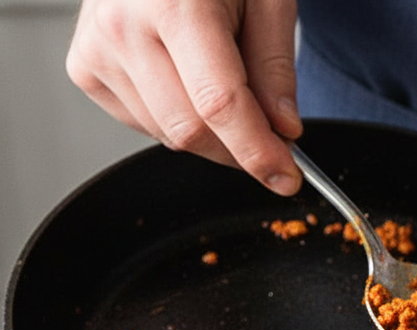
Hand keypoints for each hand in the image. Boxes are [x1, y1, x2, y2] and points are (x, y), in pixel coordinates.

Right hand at [66, 0, 302, 194]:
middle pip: (192, 131)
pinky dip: (177, 119)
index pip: (219, 105)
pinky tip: (186, 79)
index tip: (285, 178)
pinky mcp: (85, 68)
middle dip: (240, 148)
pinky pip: (144, 124)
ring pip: (168, 135)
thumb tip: (283, 130)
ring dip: (211, 133)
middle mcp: (124, 28)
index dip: (257, 151)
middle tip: (272, 134)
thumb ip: (275, 65)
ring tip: (223, 79)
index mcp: (174, 4)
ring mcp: (98, 49)